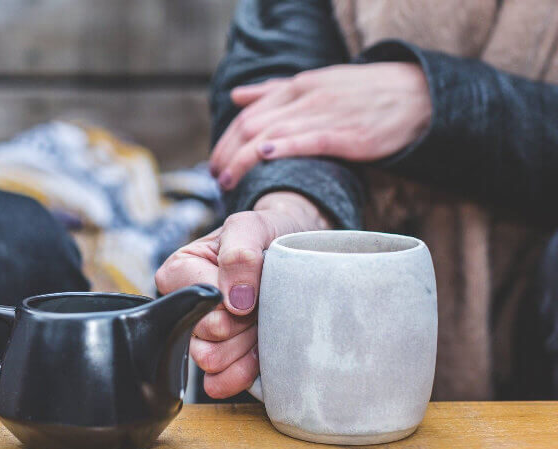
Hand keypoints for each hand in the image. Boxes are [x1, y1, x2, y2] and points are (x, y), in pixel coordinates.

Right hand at [155, 192, 330, 397]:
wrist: (296, 251)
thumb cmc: (268, 234)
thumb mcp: (252, 226)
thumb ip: (239, 253)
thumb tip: (235, 300)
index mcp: (179, 272)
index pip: (196, 302)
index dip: (229, 300)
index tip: (252, 288)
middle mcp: (184, 307)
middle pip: (206, 336)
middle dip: (242, 324)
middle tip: (262, 304)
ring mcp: (203, 337)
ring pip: (212, 361)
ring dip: (245, 346)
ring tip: (262, 324)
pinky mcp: (222, 361)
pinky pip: (220, 382)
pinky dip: (243, 373)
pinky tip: (260, 355)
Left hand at [210, 63, 430, 189]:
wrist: (418, 95)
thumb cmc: (364, 92)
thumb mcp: (317, 83)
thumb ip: (274, 91)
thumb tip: (236, 97)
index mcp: (297, 86)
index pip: (247, 114)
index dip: (226, 140)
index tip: (215, 163)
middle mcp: (306, 97)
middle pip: (251, 125)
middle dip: (227, 154)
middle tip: (216, 178)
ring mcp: (325, 114)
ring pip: (271, 134)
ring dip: (243, 159)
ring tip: (228, 182)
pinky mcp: (347, 134)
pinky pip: (308, 140)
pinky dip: (282, 146)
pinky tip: (263, 157)